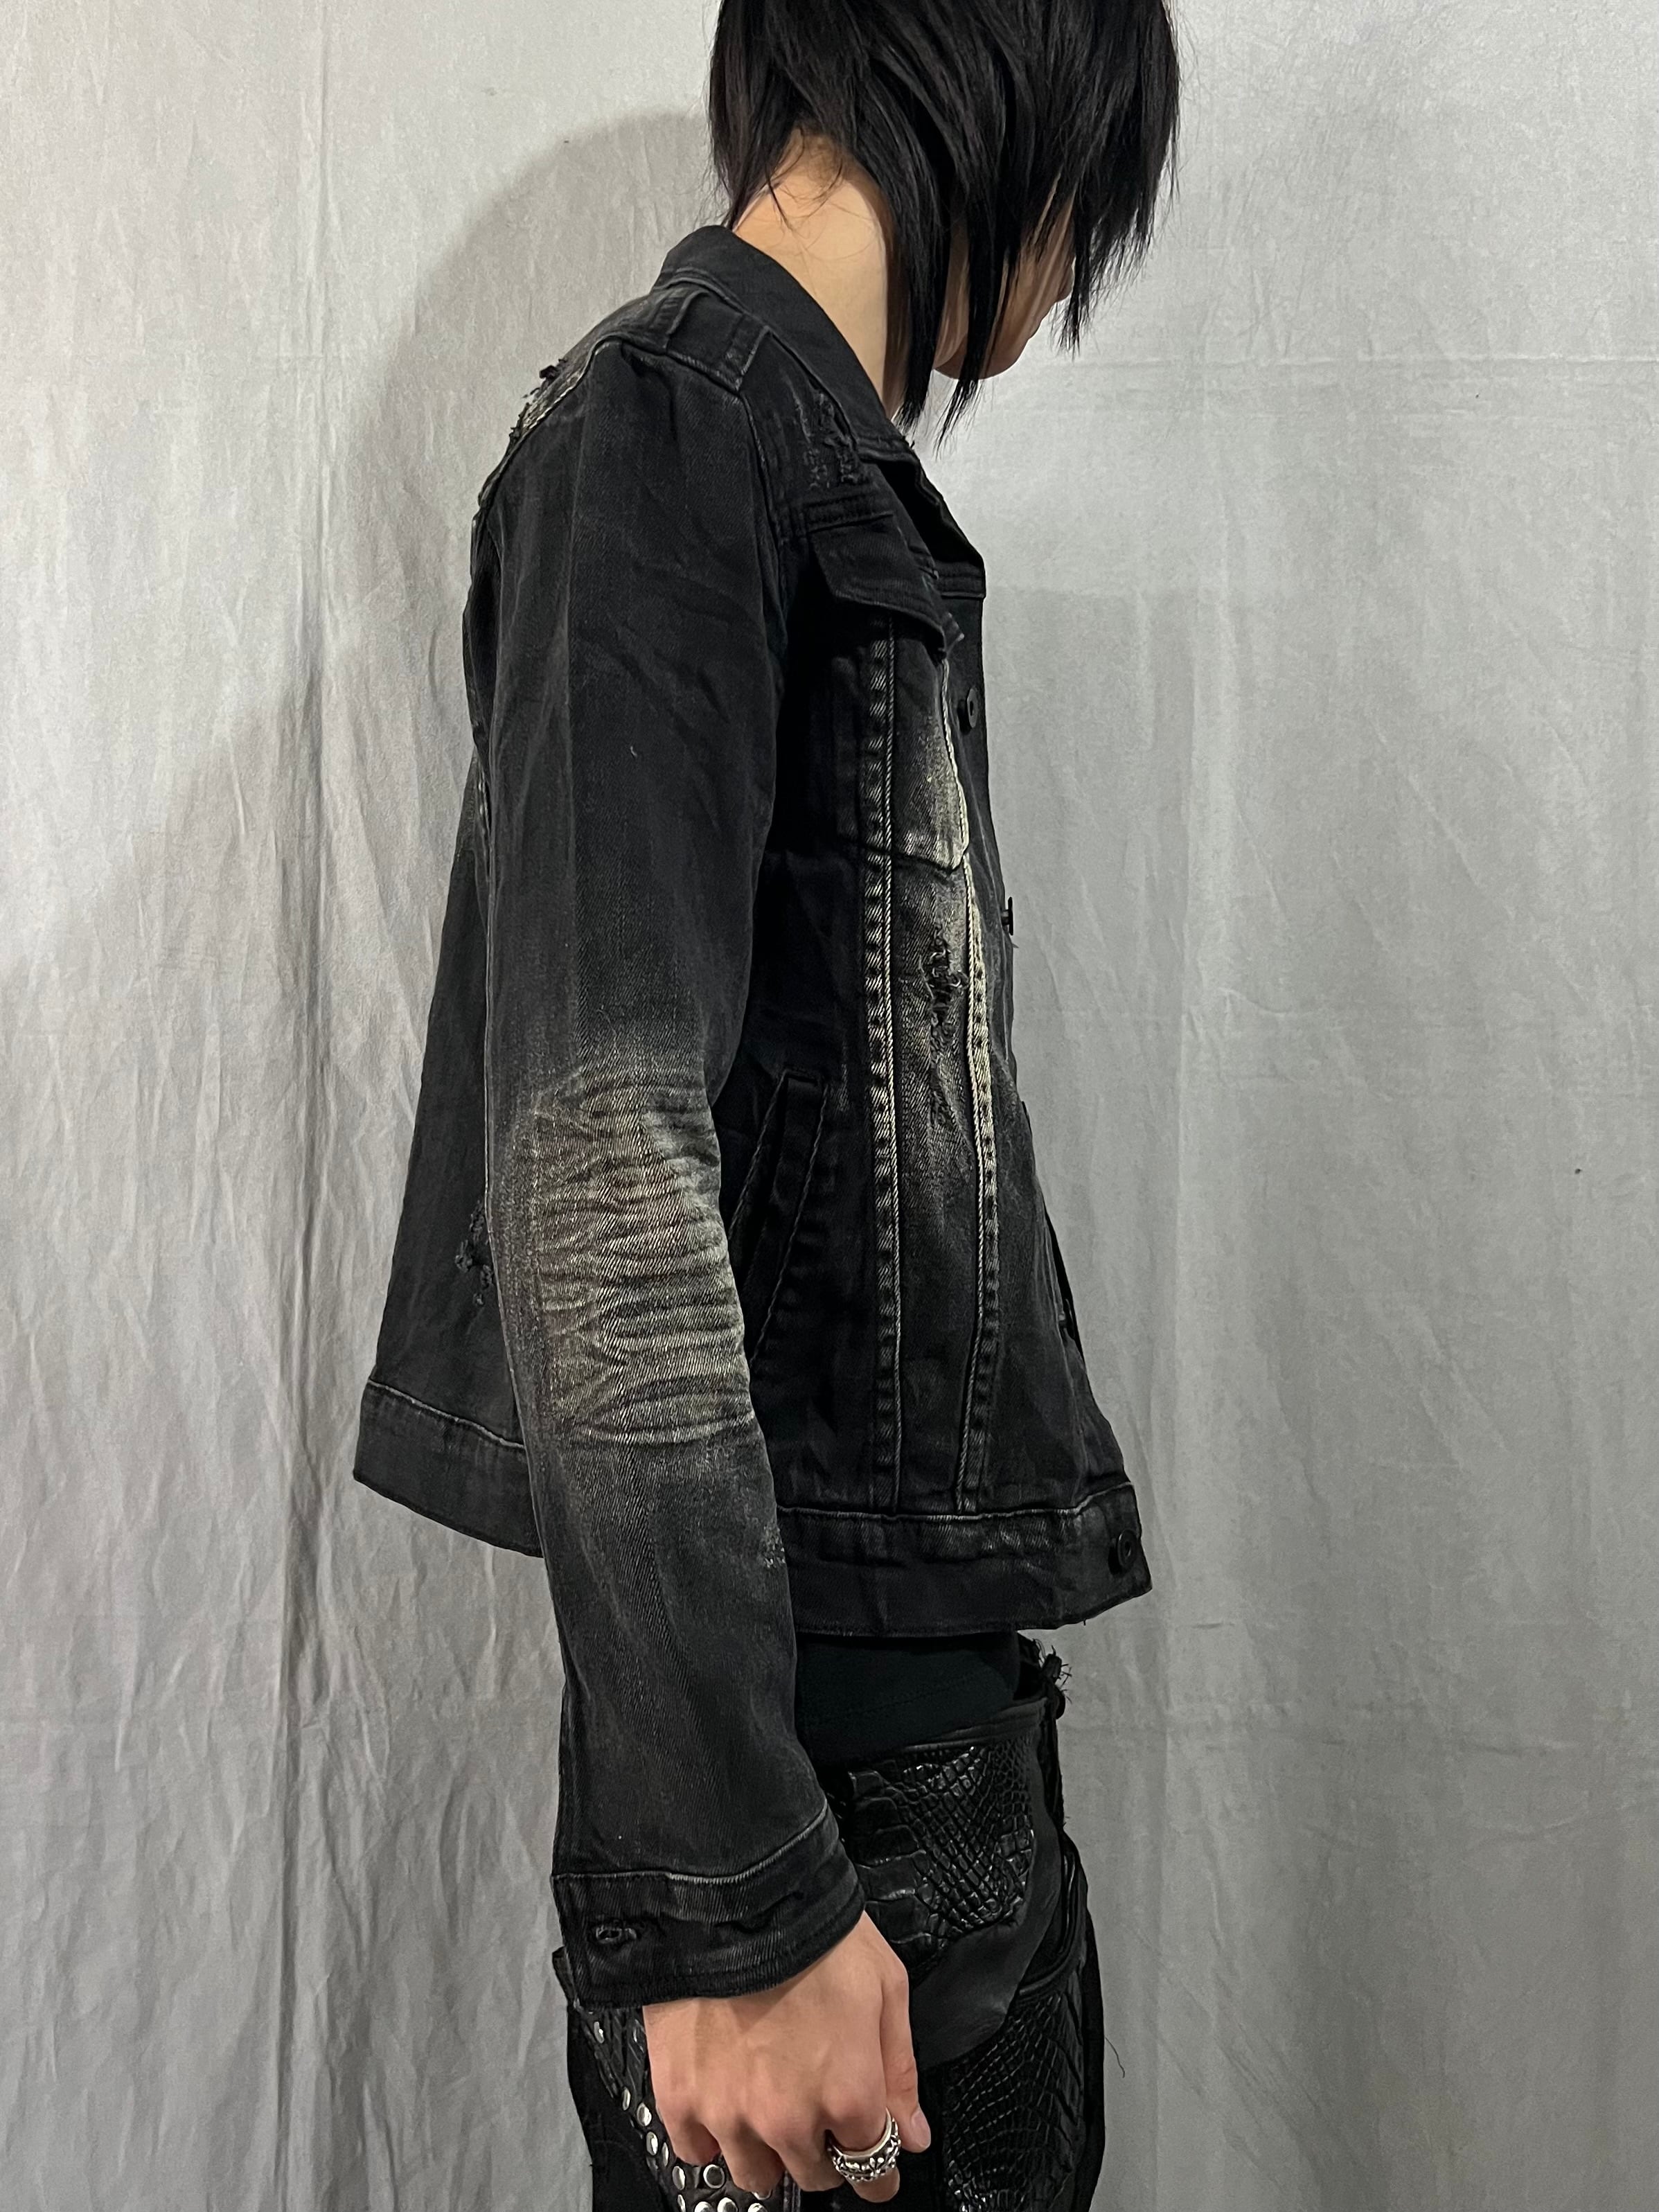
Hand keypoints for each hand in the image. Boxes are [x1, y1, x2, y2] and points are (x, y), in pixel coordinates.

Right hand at [641, 1910, 931, 2200]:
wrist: (735, 1897)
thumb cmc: (814, 1932)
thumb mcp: (886, 1987)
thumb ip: (900, 2072)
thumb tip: (912, 2135)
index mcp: (848, 2095)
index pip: (873, 2172)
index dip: (879, 2165)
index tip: (874, 2156)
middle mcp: (790, 2119)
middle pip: (815, 2176)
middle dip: (824, 2149)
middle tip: (816, 2105)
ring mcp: (730, 2115)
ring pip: (756, 2176)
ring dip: (768, 2149)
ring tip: (767, 2099)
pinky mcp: (681, 2099)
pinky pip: (697, 2152)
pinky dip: (711, 2134)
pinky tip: (723, 2096)